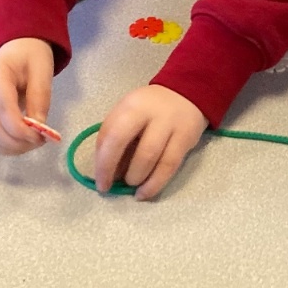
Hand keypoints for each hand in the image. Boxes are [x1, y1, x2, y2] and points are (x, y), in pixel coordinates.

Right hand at [0, 36, 55, 154]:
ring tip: (30, 144)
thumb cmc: (31, 56)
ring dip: (7, 147)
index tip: (39, 137)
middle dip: (14, 141)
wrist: (19, 47)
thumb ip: (40, 99)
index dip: (20, 129)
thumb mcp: (42, 72)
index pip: (3, 108)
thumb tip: (38, 129)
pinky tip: (17, 144)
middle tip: (37, 143)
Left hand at [92, 84, 207, 199]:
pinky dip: (155, 184)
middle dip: (116, 170)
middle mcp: (151, 113)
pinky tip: (145, 193)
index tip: (100, 182)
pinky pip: (169, 166)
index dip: (104, 163)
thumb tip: (107, 172)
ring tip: (132, 185)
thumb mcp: (127, 113)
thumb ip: (114, 137)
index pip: (113, 135)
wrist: (186, 94)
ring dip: (136, 177)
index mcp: (132, 106)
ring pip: (150, 157)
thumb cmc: (148, 110)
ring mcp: (171, 125)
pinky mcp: (186, 139)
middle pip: (129, 143)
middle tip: (113, 186)